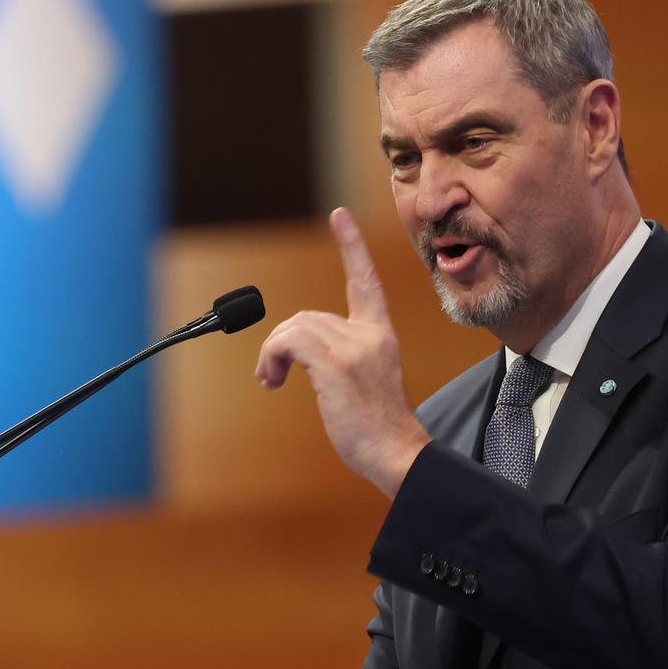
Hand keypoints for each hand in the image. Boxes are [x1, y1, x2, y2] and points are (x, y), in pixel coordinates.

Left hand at [255, 208, 428, 496]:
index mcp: (380, 333)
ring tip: (272, 380)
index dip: (351, 246)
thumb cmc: (377, 425)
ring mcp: (354, 347)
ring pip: (294, 327)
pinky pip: (290, 341)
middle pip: (307, 315)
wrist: (395, 453)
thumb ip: (341, 352)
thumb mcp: (365, 378)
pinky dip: (272, 356)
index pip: (364, 280)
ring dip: (273, 353)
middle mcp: (369, 333)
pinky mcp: (336, 364)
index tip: (340, 215)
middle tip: (272, 374)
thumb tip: (296, 348)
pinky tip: (273, 380)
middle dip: (282, 342)